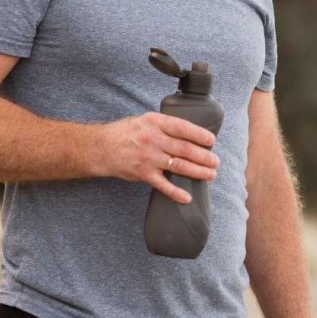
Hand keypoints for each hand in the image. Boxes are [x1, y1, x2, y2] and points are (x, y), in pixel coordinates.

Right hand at [96, 111, 218, 203]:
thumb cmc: (126, 133)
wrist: (101, 148)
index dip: (199, 134)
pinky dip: (176, 192)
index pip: (182, 127)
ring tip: (210, 175)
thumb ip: (165, 126)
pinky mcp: (143, 173)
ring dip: (197, 172)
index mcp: (155, 122)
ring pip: (179, 166)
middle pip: (184, 149)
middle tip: (215, 161)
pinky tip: (187, 197)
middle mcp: (152, 139)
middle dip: (204, 156)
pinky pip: (163, 185)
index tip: (211, 140)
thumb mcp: (145, 120)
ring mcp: (148, 157)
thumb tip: (191, 134)